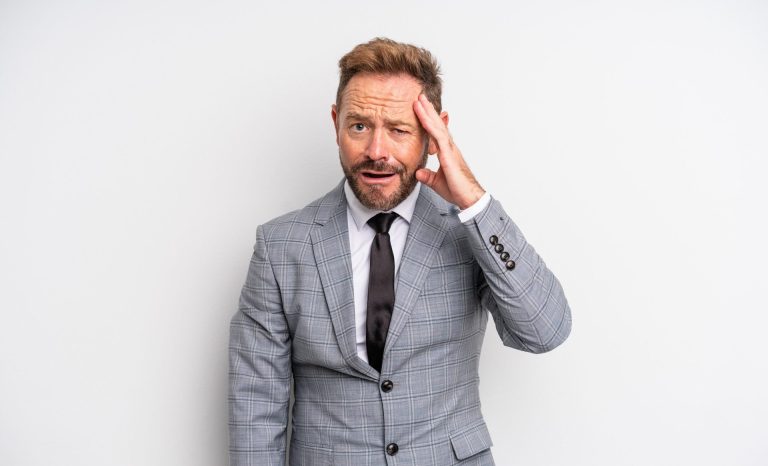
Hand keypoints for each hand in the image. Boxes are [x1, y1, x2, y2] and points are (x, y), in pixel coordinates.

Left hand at [413, 94, 485, 209]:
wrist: (469, 198)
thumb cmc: (457, 190)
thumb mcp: (437, 182)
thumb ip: (428, 176)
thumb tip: (418, 173)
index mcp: (446, 152)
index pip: (436, 132)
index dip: (429, 121)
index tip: (421, 110)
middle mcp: (449, 147)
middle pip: (437, 124)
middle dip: (428, 110)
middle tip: (420, 97)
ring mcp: (450, 149)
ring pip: (437, 126)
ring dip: (428, 112)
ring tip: (420, 100)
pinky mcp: (449, 155)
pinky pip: (438, 136)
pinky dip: (430, 125)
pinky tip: (423, 116)